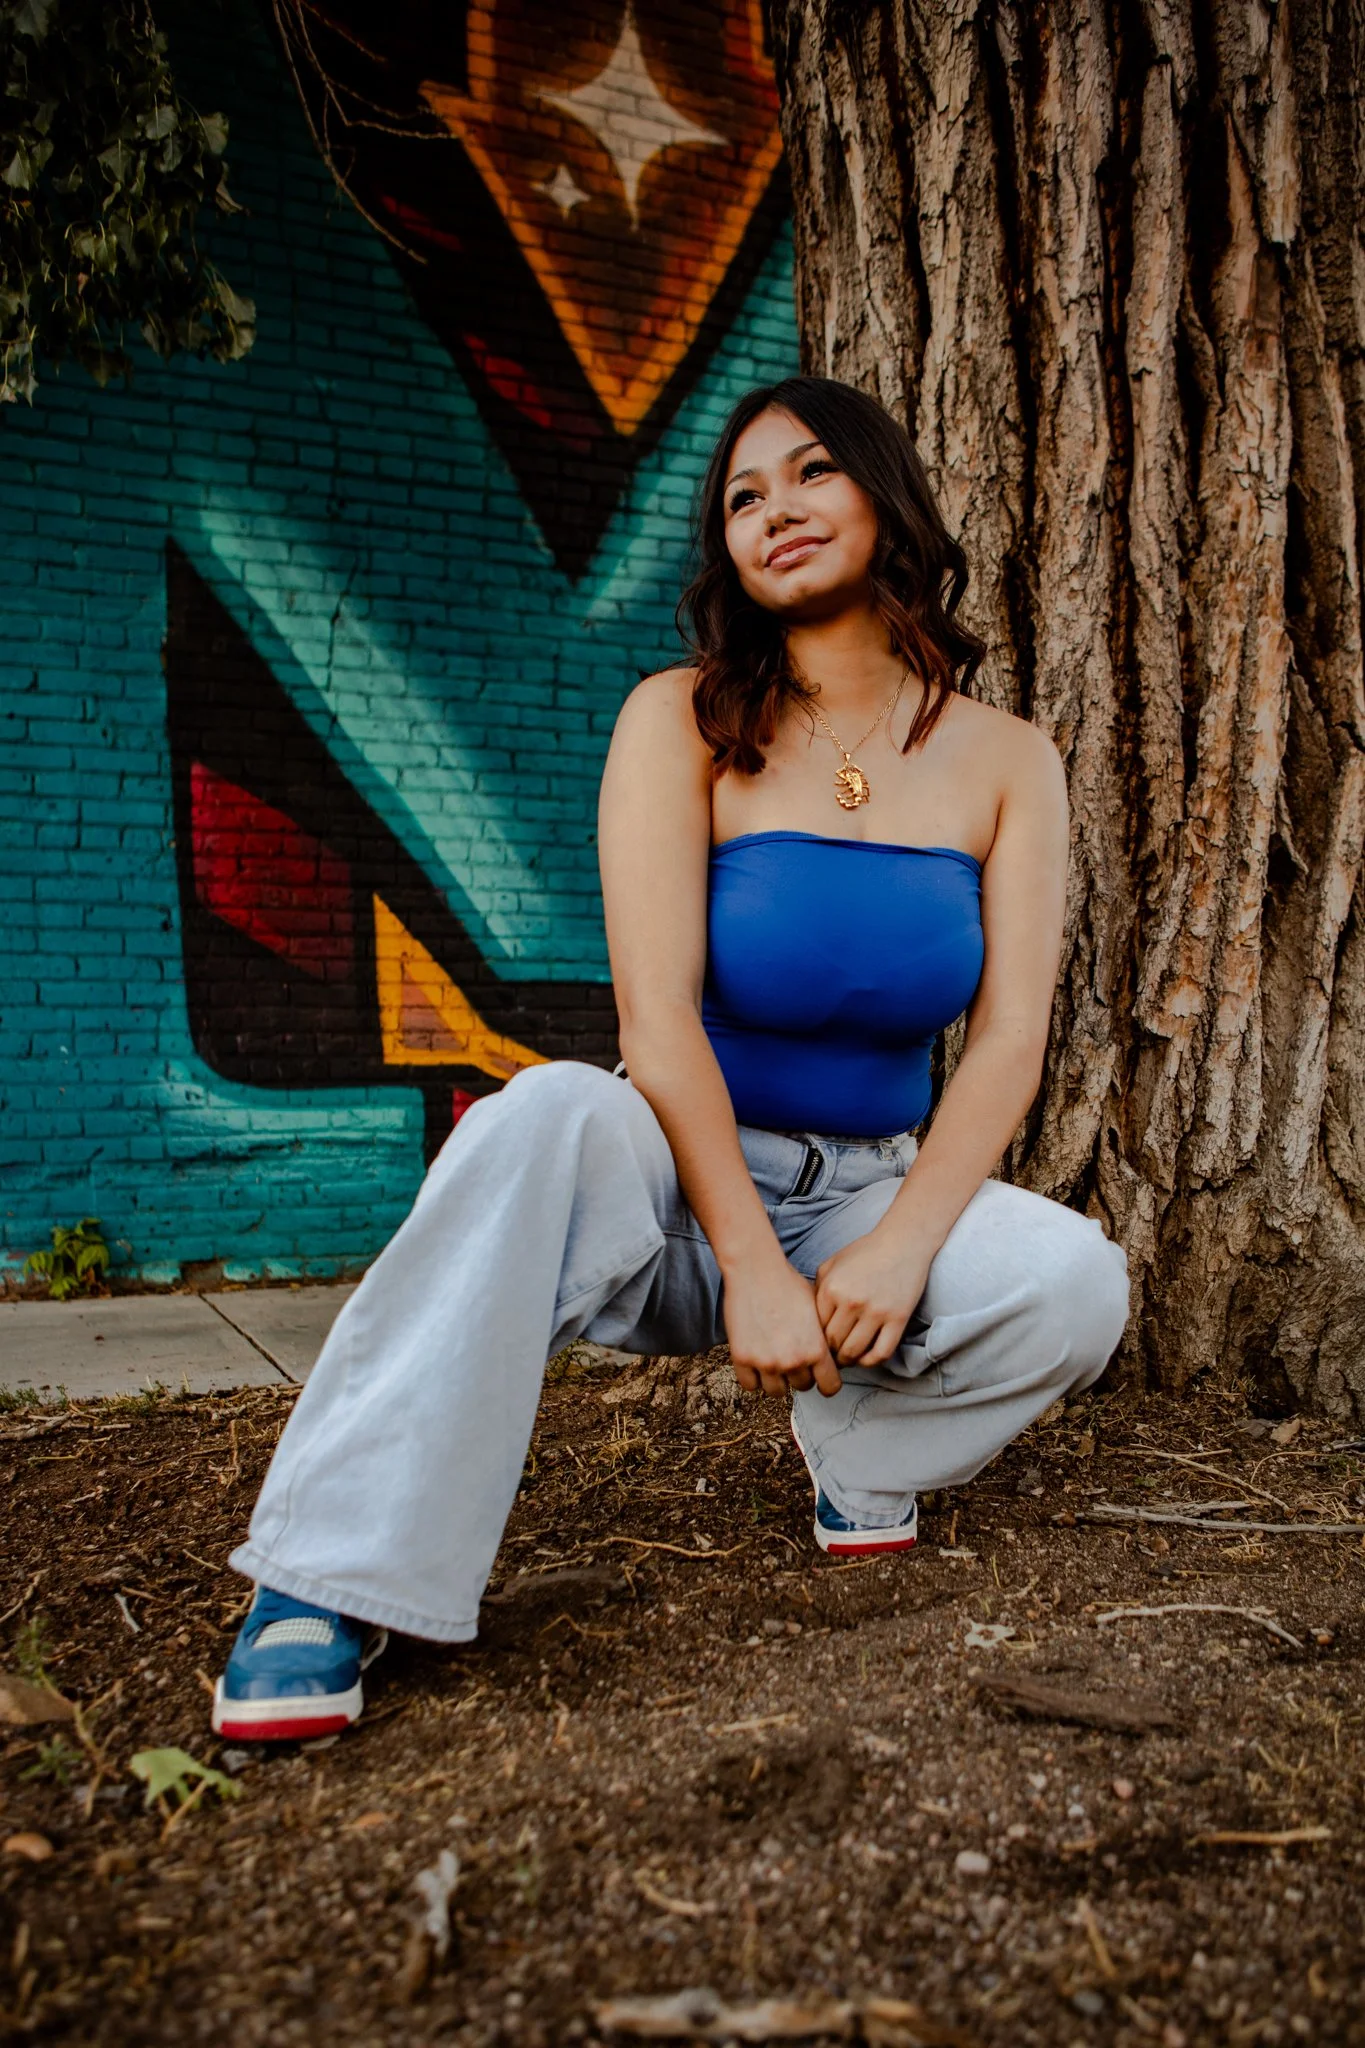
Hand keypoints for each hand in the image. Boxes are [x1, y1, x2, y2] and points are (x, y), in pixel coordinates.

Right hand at [722, 1257, 842, 1398]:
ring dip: (778, 1380)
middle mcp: (793, 1361)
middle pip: (802, 1387)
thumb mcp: (817, 1310)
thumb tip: (832, 1358)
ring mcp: (766, 1362)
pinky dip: (755, 1378)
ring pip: (777, 1391)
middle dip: (801, 1375)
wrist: (755, 1270)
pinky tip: (757, 1361)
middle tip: (794, 1358)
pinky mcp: (742, 1358)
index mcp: (816, 1349)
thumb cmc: (788, 1284)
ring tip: (775, 1361)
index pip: (830, 1387)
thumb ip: (823, 1338)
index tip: (821, 1376)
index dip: (827, 1383)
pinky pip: (751, 1385)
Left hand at [813, 1225, 933, 1368]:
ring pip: (854, 1352)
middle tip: (831, 1356)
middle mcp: (851, 1302)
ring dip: (848, 1360)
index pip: (816, 1328)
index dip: (816, 1340)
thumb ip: (816, 1290)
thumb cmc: (865, 1253)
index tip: (818, 1345)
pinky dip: (870, 1361)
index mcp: (831, 1288)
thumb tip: (805, 1321)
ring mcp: (876, 1311)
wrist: (902, 1242)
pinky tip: (866, 1357)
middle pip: (832, 1344)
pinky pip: (880, 1353)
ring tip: (846, 1358)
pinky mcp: (898, 1319)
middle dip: (830, 1354)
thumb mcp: (831, 1265)